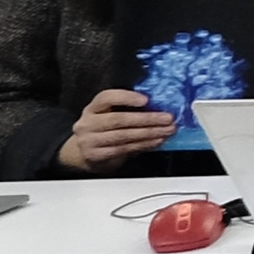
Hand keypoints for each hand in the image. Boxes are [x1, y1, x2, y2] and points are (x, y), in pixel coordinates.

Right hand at [62, 86, 178, 170]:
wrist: (86, 154)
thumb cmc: (105, 130)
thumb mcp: (110, 115)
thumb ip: (128, 109)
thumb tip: (159, 106)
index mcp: (92, 108)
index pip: (105, 98)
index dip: (126, 97)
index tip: (146, 99)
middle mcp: (87, 123)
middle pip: (118, 119)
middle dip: (147, 118)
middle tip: (168, 118)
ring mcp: (89, 141)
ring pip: (123, 136)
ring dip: (150, 133)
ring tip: (168, 130)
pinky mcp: (95, 156)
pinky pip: (124, 149)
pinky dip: (144, 145)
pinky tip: (157, 141)